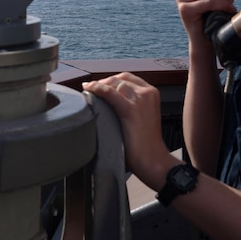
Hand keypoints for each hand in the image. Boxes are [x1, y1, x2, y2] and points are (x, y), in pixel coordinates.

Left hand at [82, 72, 177, 188]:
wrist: (153, 160)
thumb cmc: (145, 144)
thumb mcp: (142, 117)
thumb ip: (131, 106)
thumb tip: (110, 102)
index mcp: (152, 93)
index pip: (127, 78)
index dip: (110, 80)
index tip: (99, 85)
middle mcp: (147, 93)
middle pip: (119, 79)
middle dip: (103, 82)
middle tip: (90, 90)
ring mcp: (140, 100)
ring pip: (113, 83)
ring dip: (98, 86)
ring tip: (87, 92)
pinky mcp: (130, 110)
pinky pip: (109, 93)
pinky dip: (96, 89)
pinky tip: (88, 90)